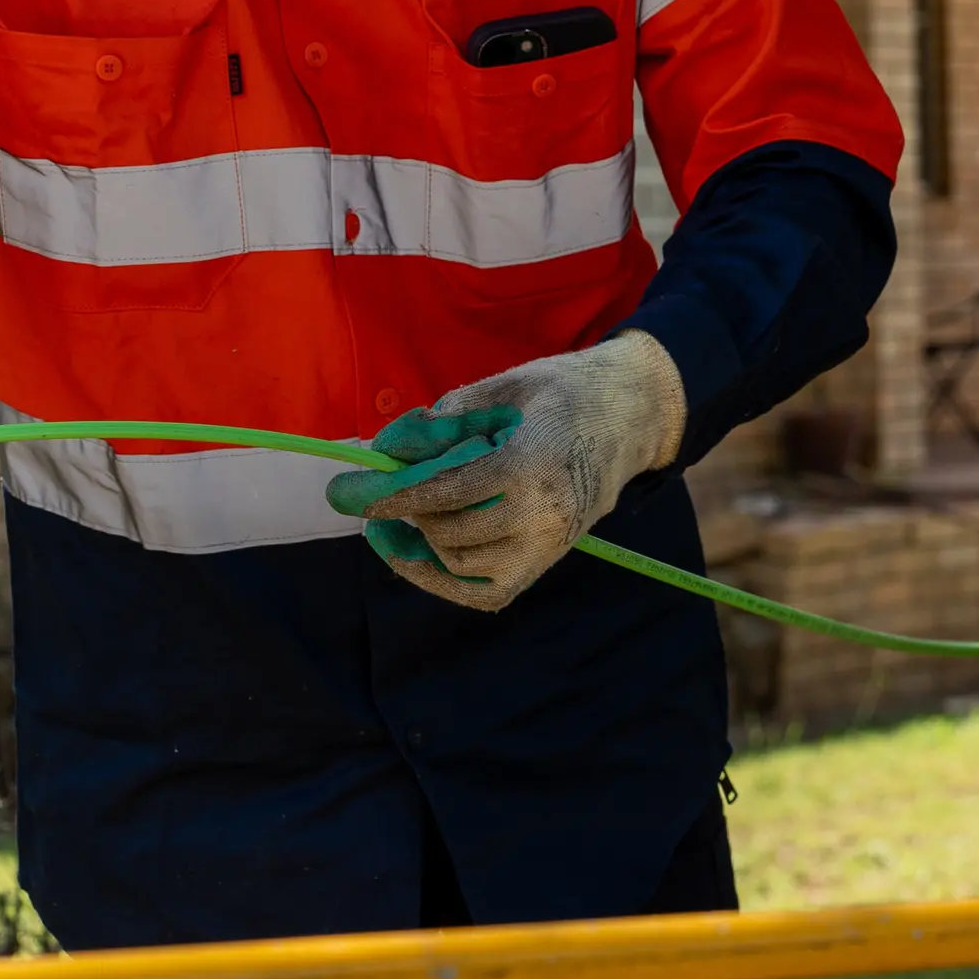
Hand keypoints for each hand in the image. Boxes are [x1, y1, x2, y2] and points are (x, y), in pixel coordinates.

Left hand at [326, 331, 686, 610]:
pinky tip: (418, 550)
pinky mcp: (547, 561)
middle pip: (447, 529)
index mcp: (533, 462)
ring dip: (419, 542)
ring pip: (461, 563)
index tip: (345, 492)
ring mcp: (549, 545)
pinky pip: (484, 592)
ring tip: (395, 518)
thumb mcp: (503, 387)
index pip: (446, 490)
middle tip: (370, 493)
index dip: (389, 493)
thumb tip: (385, 452)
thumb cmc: (564, 392)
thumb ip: (443, 420)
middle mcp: (544, 514)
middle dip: (400, 512)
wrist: (633, 417)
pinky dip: (443, 577)